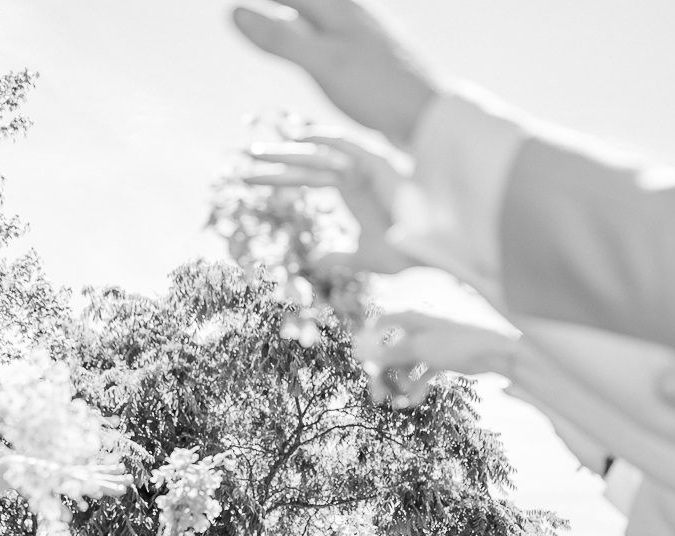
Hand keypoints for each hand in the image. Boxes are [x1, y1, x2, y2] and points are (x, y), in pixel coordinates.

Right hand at [232, 0, 437, 148]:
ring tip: (274, 20)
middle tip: (248, 14)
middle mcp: (352, 12)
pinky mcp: (374, 56)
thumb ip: (279, 38)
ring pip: (320, 15)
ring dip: (295, 16)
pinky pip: (334, 34)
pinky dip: (313, 33)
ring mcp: (365, 33)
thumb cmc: (378, 89)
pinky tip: (318, 45)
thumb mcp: (322, 63)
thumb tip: (234, 13)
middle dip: (279, 6)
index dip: (261, 2)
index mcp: (338, 7)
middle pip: (305, 1)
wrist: (431, 115)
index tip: (234, 8)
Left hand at [244, 133, 413, 274]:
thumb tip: (316, 260)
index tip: (247, 178)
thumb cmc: (404, 251)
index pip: (305, 178)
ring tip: (256, 152)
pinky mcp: (378, 164)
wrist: (432, 250)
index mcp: (349, 190)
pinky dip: (324, 138)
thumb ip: (339, 256)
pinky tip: (299, 136)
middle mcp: (353, 174)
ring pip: (318, 154)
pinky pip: (346, 146)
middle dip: (274, 159)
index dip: (277, 178)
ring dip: (287, 151)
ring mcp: (365, 166)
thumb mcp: (363, 258)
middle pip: (305, 163)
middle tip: (242, 156)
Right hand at [352, 312, 518, 408]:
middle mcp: (417, 330)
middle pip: (390, 352)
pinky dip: (416, 388)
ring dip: (400, 385)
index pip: (380, 324)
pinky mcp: (439, 360)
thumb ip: (391, 352)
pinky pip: (420, 375)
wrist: (492, 353)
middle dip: (384, 375)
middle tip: (377, 397)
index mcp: (411, 319)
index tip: (361, 363)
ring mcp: (428, 346)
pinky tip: (413, 401)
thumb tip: (365, 356)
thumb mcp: (420, 348)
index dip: (368, 343)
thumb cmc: (457, 343)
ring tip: (399, 402)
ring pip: (405, 366)